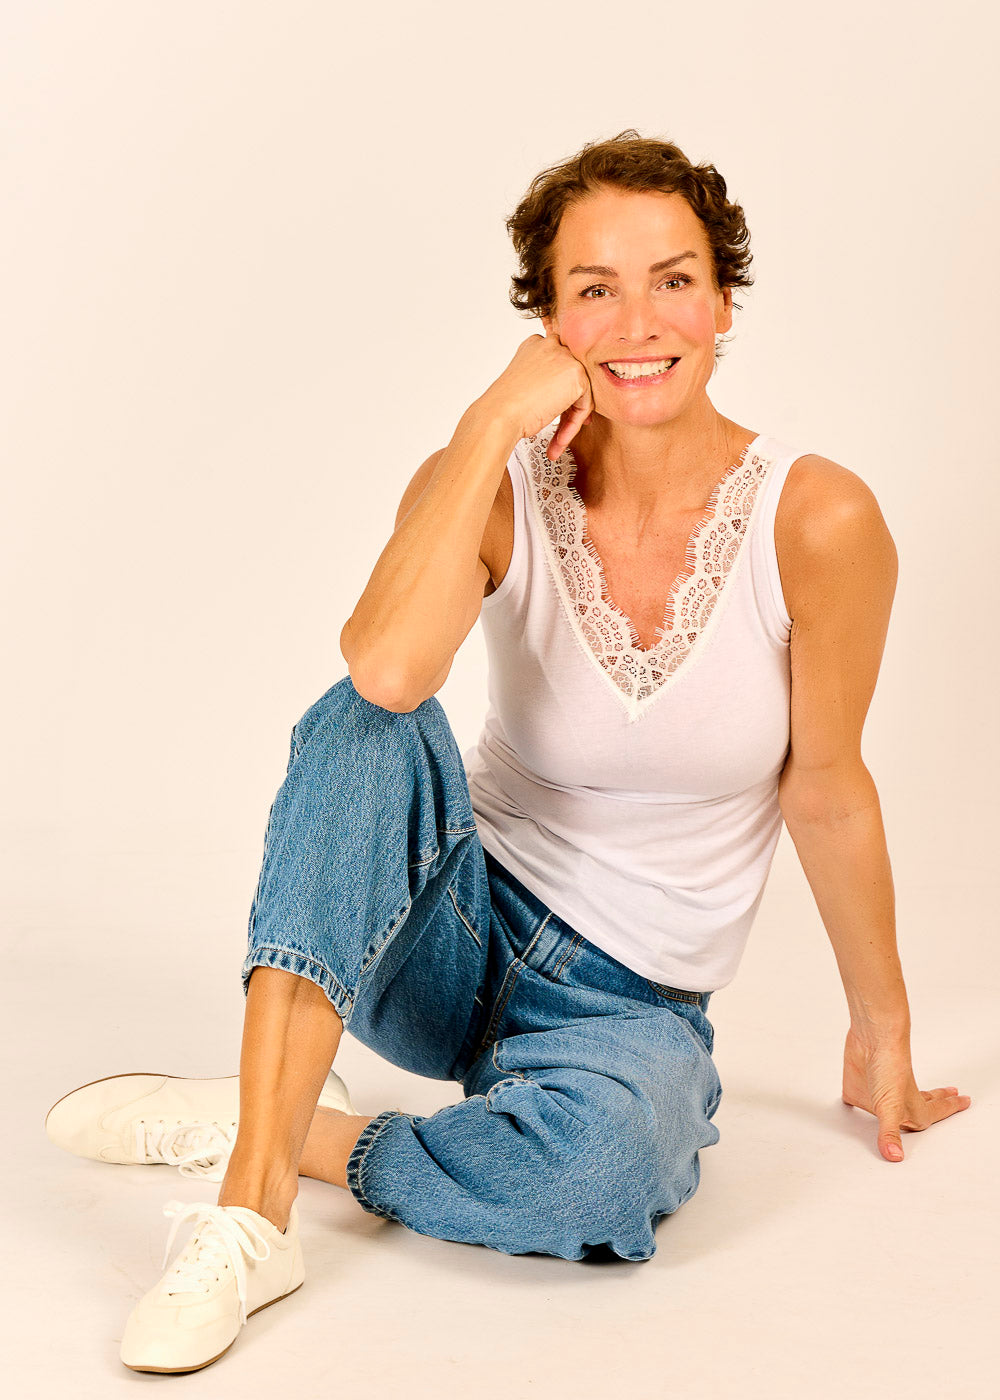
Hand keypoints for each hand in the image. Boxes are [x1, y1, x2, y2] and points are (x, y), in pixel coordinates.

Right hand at [478, 326, 594, 459]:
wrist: (499, 415)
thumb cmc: (504, 406)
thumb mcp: (524, 384)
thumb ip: (544, 381)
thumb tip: (563, 393)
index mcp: (535, 344)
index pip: (558, 368)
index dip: (558, 394)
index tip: (555, 414)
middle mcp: (551, 345)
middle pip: (571, 380)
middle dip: (568, 409)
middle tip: (560, 433)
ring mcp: (565, 356)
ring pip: (580, 394)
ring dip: (570, 421)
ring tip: (557, 442)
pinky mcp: (577, 373)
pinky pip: (584, 405)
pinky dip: (573, 425)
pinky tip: (558, 440)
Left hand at [841, 1025, 971, 1161]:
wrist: (871, 1036)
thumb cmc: (888, 1065)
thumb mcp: (889, 1107)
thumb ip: (890, 1133)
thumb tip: (894, 1157)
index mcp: (911, 1109)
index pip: (934, 1113)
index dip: (949, 1109)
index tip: (964, 1101)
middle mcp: (897, 1101)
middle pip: (923, 1103)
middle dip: (938, 1101)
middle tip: (953, 1097)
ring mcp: (878, 1092)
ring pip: (894, 1103)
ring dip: (903, 1104)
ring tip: (919, 1100)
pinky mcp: (857, 1086)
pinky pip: (859, 1097)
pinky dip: (860, 1101)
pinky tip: (860, 1101)